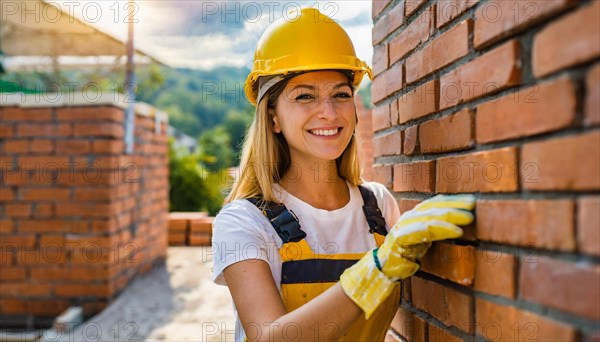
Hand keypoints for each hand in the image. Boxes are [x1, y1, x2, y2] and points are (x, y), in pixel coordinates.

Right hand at [339, 194, 475, 317]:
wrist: (386, 268)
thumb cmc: (407, 254)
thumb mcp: (425, 239)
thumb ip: (437, 230)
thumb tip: (460, 224)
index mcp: (415, 215)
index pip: (434, 203)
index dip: (452, 200)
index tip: (471, 200)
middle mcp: (409, 217)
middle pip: (433, 206)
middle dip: (454, 205)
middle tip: (473, 205)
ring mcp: (404, 226)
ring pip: (429, 216)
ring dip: (450, 216)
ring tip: (468, 218)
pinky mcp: (401, 237)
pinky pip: (424, 230)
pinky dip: (441, 229)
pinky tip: (456, 232)